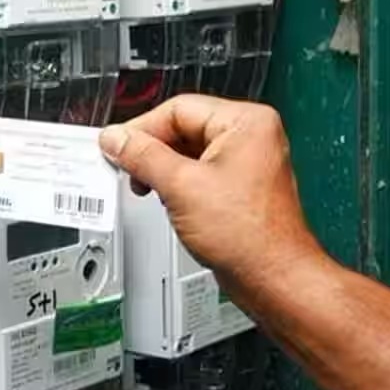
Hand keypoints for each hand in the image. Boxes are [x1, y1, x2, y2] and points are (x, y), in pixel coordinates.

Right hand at [99, 94, 322, 288]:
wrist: (273, 279)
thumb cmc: (250, 236)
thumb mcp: (181, 186)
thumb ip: (142, 156)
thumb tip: (116, 138)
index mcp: (246, 123)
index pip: (178, 110)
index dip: (142, 129)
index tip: (116, 145)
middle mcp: (250, 137)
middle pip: (181, 128)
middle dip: (151, 150)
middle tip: (126, 166)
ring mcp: (246, 162)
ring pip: (187, 151)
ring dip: (161, 168)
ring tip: (145, 186)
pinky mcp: (237, 186)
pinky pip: (197, 171)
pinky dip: (175, 182)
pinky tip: (164, 197)